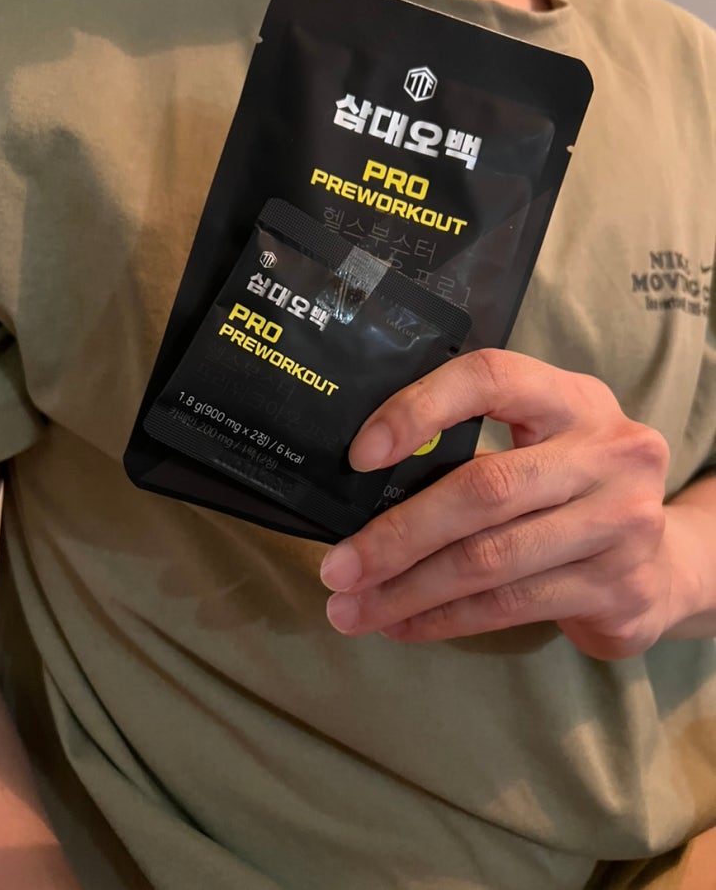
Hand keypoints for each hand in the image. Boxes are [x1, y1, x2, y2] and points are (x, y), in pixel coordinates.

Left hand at [319, 349, 697, 659]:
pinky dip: (442, 620)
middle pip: (484, 490)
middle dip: (397, 535)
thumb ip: (472, 453)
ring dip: (407, 591)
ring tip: (350, 608)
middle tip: (337, 566)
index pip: (491, 378)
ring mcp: (621, 524)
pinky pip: (508, 608)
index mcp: (574, 400)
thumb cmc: (572, 493)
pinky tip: (400, 625)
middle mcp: (609, 454)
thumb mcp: (541, 448)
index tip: (361, 456)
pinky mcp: (619, 589)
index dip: (420, 409)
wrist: (666, 562)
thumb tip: (362, 486)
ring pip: (489, 561)